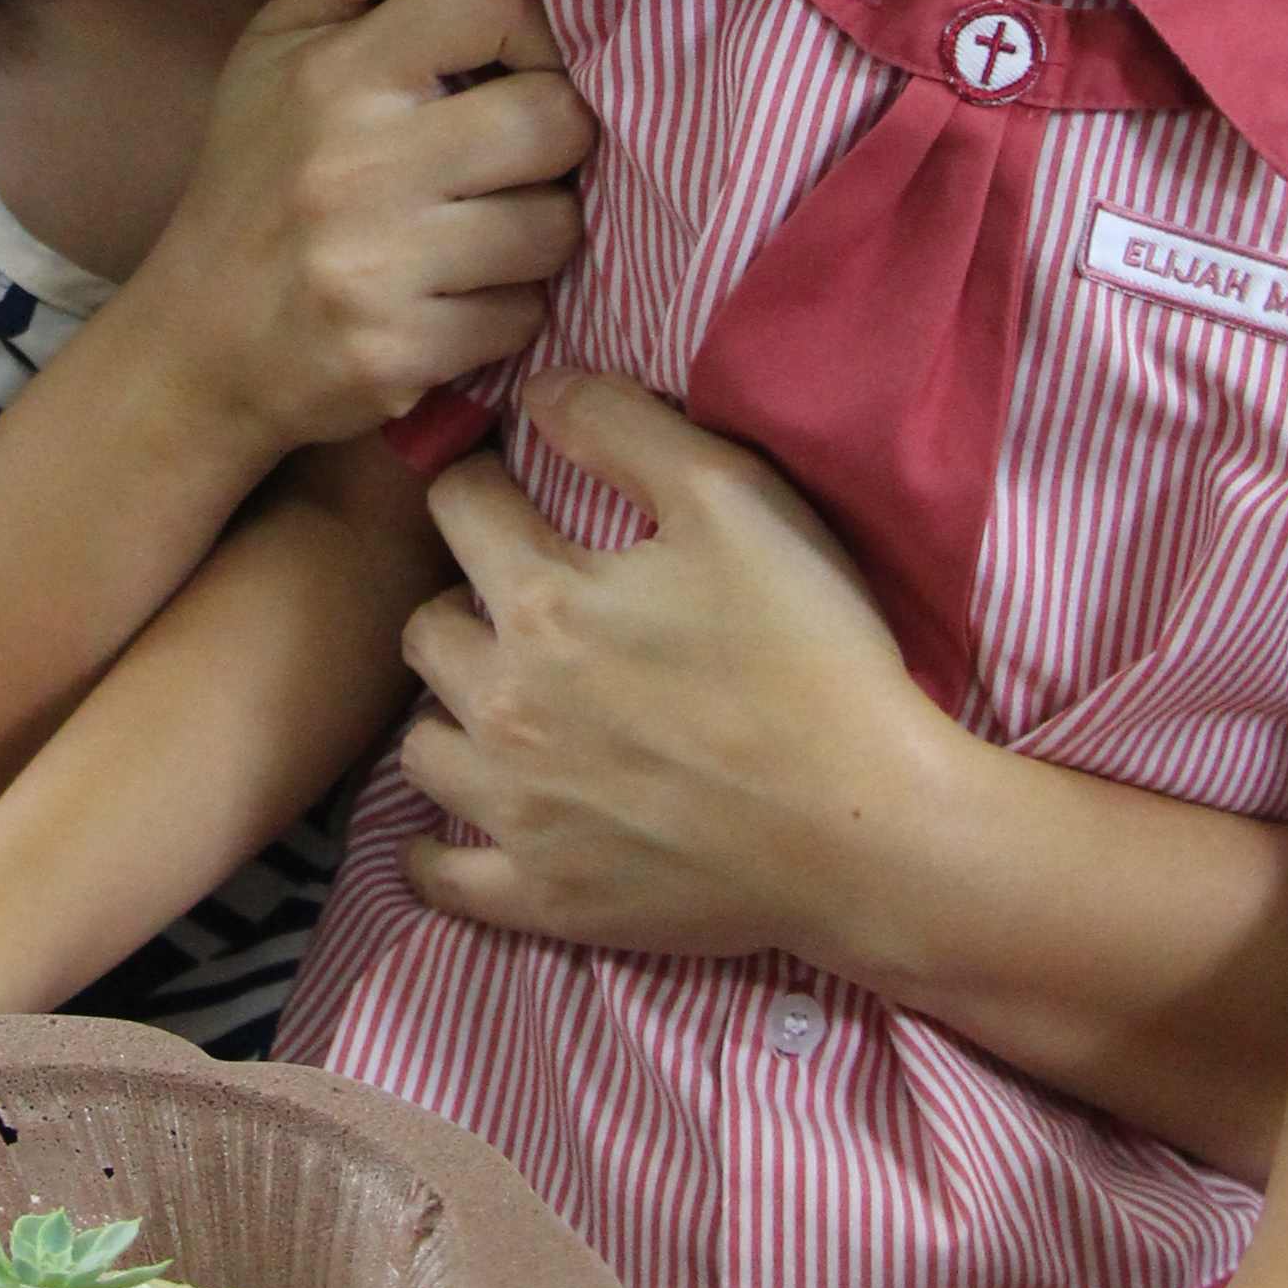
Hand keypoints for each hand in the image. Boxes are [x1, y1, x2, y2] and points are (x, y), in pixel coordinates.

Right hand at [126, 0, 593, 472]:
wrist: (199, 345)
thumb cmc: (251, 182)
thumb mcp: (268, 56)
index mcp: (335, 74)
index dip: (528, 25)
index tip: (507, 63)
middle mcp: (359, 163)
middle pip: (555, 116)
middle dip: (555, 138)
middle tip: (517, 156)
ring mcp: (380, 264)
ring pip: (555, 226)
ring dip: (537, 231)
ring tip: (486, 230)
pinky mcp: (401, 353)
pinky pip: (523, 316)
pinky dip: (505, 311)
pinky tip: (456, 300)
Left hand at [393, 373, 917, 955]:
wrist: (867, 828)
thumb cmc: (813, 655)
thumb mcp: (735, 500)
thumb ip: (624, 427)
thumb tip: (535, 390)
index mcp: (542, 602)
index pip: (457, 507)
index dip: (485, 484)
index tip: (513, 493)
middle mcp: (504, 706)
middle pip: (422, 629)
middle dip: (462, 602)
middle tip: (523, 608)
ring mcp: (516, 811)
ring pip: (420, 746)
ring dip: (453, 715)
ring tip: (510, 708)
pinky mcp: (543, 897)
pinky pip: (441, 877)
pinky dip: (441, 851)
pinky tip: (468, 826)